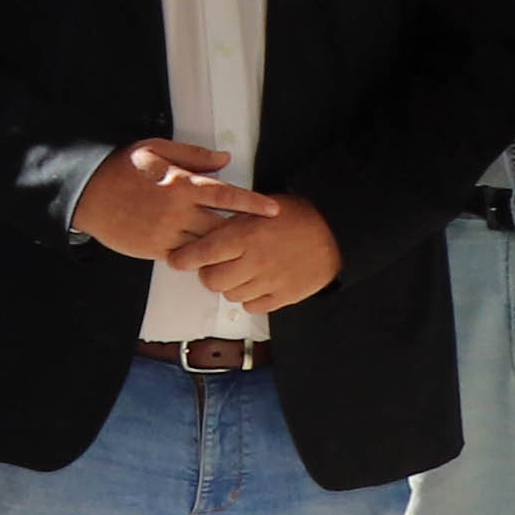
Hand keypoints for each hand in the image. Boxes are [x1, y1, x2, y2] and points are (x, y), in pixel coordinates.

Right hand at [74, 139, 263, 265]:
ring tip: (238, 248)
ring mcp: (166, 232)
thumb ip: (193, 155)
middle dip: (241, 231)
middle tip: (260, 234)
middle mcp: (178, 211)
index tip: (275, 210)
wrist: (86, 193)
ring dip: (222, 247)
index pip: (227, 196)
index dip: (254, 203)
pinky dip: (198, 256)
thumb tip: (225, 160)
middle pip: (222, 226)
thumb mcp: (155, 149)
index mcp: (181, 184)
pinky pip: (185, 257)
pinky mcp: (154, 248)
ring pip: (205, 245)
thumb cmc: (121, 168)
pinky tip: (207, 254)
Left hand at [166, 189, 341, 314]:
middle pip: (211, 281)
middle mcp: (255, 261)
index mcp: (246, 235)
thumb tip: (200, 232)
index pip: (201, 254)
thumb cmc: (298, 215)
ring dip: (230, 285)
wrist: (338, 230)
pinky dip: (250, 298)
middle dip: (208, 273)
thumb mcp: (259, 208)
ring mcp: (271, 281)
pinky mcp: (285, 296)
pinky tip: (257, 282)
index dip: (184, 259)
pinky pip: (253, 306)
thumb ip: (231, 222)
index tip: (176, 260)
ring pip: (230, 295)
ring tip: (242, 270)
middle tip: (215, 265)